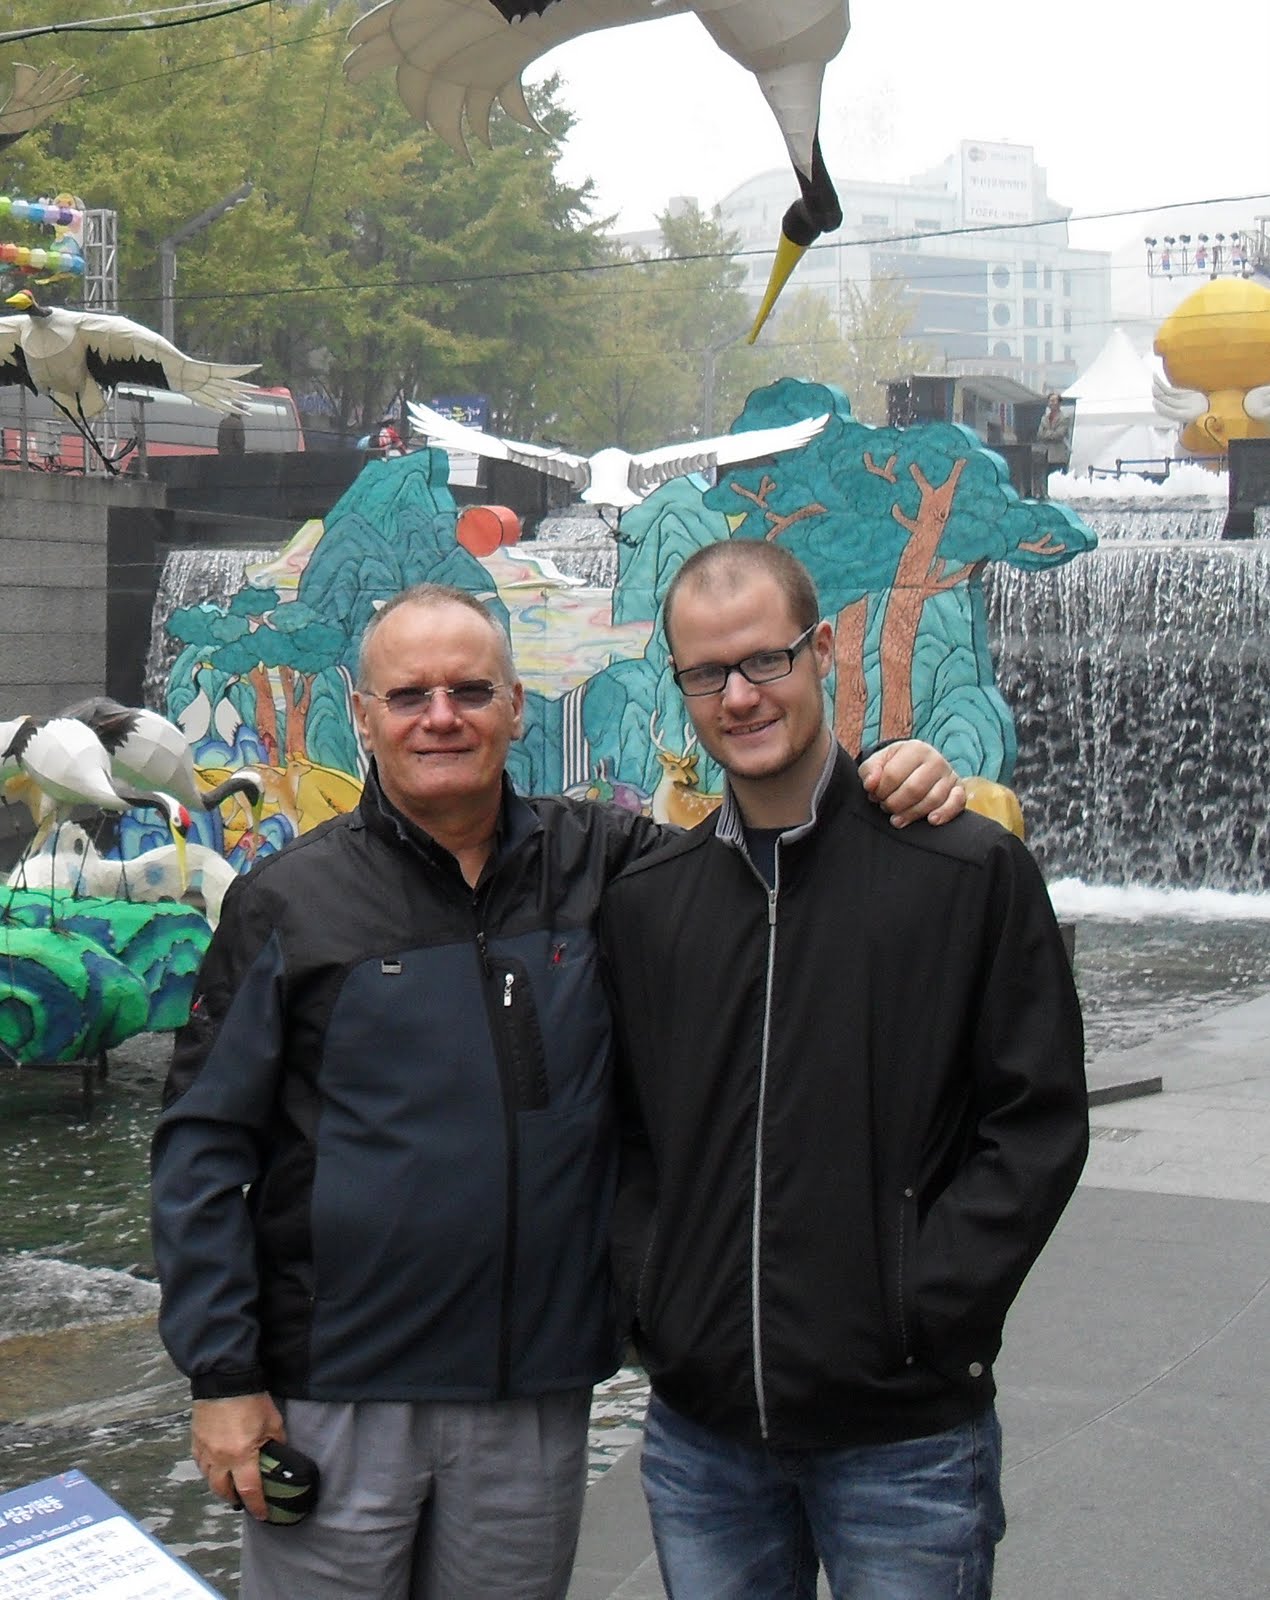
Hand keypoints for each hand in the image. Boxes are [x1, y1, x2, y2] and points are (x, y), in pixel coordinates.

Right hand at [192, 1393, 285, 1521]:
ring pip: (209, 1479)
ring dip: (219, 1485)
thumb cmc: (252, 1400)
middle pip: (223, 1491)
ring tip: (229, 1484)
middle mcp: (220, 1459)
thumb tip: (279, 1455)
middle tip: (244, 1499)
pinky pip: (200, 1463)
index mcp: (242, 1456)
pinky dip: (208, 1469)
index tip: (262, 1515)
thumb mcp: (273, 1422)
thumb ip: (276, 1443)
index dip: (257, 1506)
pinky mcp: (196, 1440)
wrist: (224, 1379)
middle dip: (233, 1498)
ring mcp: (205, 1450)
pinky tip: (215, 1466)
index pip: (250, 1491)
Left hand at [860, 741, 964, 827]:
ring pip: (932, 800)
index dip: (880, 791)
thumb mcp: (879, 762)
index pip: (892, 775)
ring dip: (912, 814)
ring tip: (898, 819)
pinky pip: (956, 803)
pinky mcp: (959, 789)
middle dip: (894, 804)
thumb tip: (870, 784)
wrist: (920, 766)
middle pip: (913, 789)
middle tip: (886, 808)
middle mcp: (935, 759)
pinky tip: (931, 820)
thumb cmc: (896, 766)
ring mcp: (949, 775)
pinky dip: (944, 813)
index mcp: (914, 748)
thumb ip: (869, 771)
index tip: (875, 796)